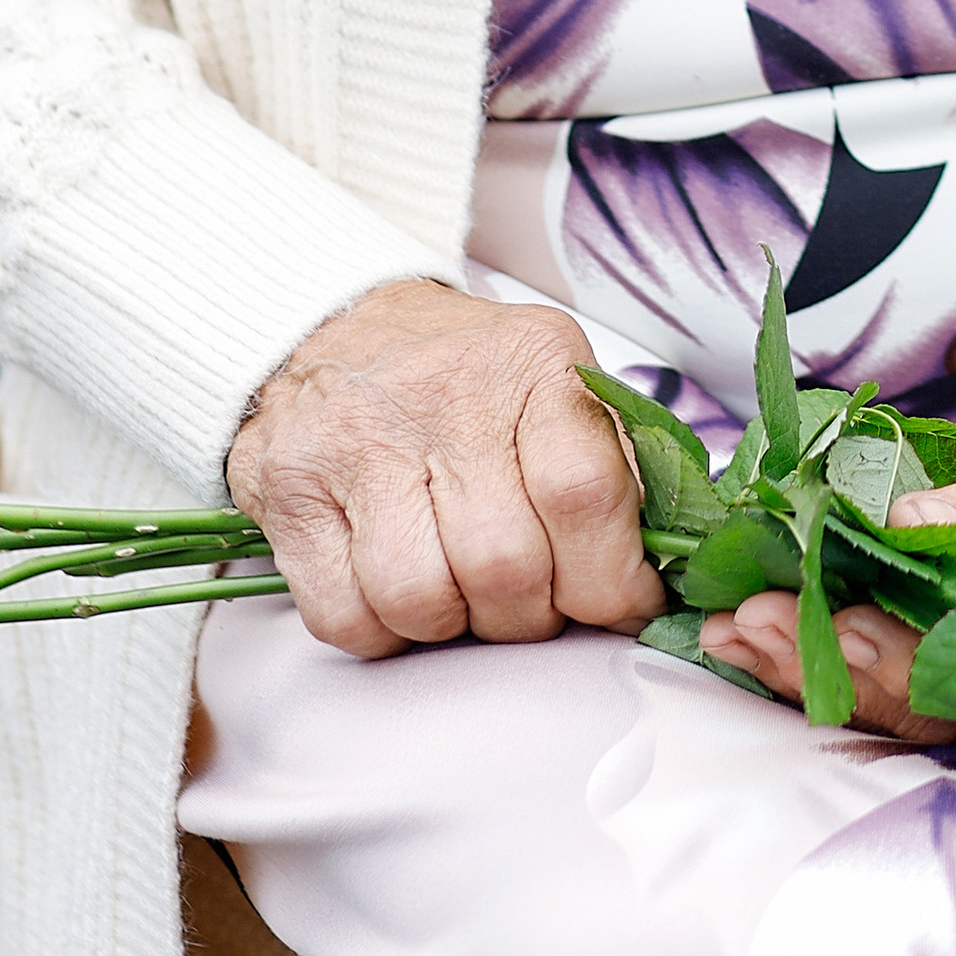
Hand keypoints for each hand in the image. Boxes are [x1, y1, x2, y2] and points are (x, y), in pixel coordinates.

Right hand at [226, 278, 666, 660]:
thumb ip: (614, 466)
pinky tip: (400, 587)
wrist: (338, 323)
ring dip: (455, 625)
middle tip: (534, 600)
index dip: (611, 578)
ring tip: (464, 587)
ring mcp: (355, 441)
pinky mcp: (290, 491)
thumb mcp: (557, 384)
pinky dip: (384, 631)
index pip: (584, 493)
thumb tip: (665, 571)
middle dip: (532, 615)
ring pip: (422, 601)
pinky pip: (346, 617)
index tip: (620, 603)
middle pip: (505, 566)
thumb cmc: (468, 376)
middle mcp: (441, 391)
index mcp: (532, 359)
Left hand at [701, 378, 955, 741]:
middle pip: (920, 702)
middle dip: (831, 664)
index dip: (907, 665)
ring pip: (881, 692)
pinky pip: (857, 658)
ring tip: (733, 626)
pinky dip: (796, 646)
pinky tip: (737, 630)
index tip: (842, 627)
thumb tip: (906, 527)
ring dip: (799, 661)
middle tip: (761, 621)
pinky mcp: (924, 634)